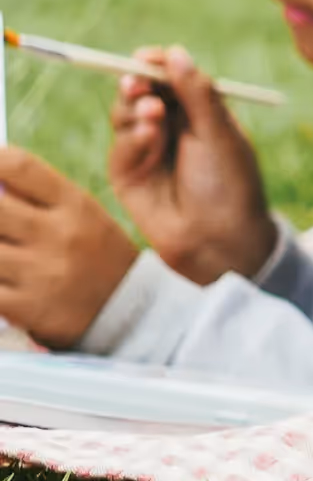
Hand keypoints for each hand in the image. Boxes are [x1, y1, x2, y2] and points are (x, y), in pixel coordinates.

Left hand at [0, 147, 152, 349]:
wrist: (132, 312)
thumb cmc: (98, 256)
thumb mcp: (85, 217)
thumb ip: (40, 199)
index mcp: (74, 205)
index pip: (20, 167)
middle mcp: (58, 234)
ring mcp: (41, 271)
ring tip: (2, 247)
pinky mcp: (26, 306)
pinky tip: (0, 276)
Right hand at [108, 48, 277, 284]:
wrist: (217, 238)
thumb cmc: (230, 184)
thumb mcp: (219, 133)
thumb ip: (197, 94)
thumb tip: (176, 52)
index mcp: (201, 112)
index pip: (172, 78)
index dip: (157, 64)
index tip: (146, 56)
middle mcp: (172, 127)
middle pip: (142, 90)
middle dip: (137, 81)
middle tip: (140, 82)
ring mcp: (148, 149)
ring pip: (125, 113)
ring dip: (135, 108)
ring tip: (152, 115)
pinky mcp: (128, 172)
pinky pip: (121, 144)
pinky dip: (133, 138)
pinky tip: (149, 141)